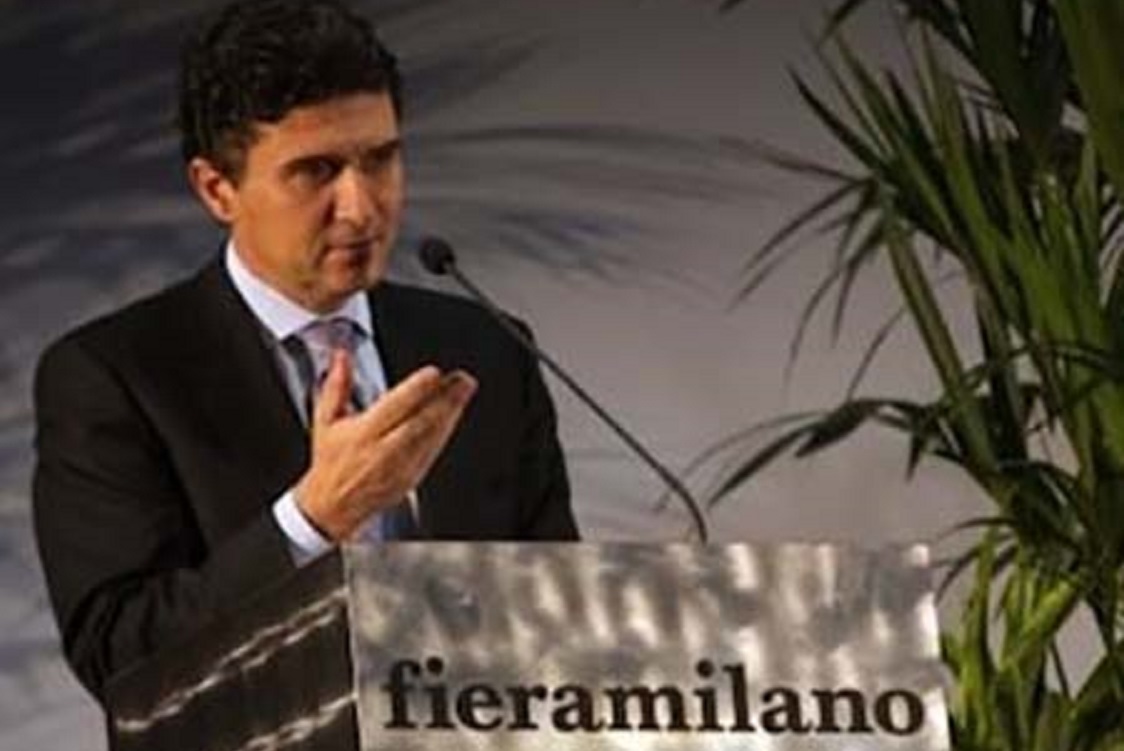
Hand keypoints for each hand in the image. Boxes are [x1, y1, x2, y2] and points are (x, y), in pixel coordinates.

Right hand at [294, 350, 476, 540]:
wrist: (333, 506)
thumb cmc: (331, 462)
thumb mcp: (325, 421)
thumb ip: (336, 386)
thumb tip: (341, 358)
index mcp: (363, 435)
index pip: (394, 408)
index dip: (416, 389)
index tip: (433, 373)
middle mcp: (384, 451)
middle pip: (421, 422)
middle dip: (445, 399)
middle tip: (463, 379)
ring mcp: (401, 467)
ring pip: (432, 436)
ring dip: (451, 412)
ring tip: (463, 390)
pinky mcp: (413, 477)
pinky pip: (433, 451)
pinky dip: (445, 431)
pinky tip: (454, 415)